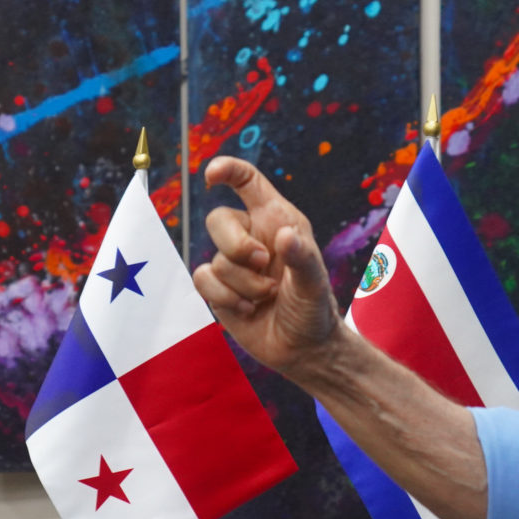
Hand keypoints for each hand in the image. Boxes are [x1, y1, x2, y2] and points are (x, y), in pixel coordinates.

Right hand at [191, 157, 341, 378]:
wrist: (303, 349)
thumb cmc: (314, 310)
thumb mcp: (315, 283)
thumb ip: (302, 257)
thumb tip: (285, 236)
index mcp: (277, 220)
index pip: (247, 182)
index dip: (228, 169)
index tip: (211, 173)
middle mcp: (252, 236)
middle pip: (218, 219)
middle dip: (237, 246)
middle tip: (265, 265)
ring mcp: (233, 263)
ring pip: (215, 259)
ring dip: (243, 285)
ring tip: (267, 297)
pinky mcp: (219, 288)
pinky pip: (203, 280)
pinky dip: (226, 298)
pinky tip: (248, 310)